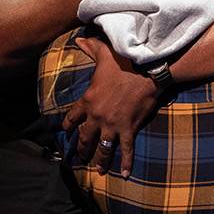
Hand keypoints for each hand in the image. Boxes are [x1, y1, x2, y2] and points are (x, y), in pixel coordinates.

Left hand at [59, 32, 160, 175]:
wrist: (148, 71)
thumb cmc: (125, 62)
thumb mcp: (105, 54)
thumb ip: (91, 49)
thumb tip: (79, 40)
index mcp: (88, 100)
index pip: (72, 116)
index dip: (68, 125)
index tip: (66, 132)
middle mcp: (96, 116)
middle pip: (84, 137)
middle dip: (81, 148)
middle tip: (79, 157)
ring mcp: (112, 125)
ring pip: (102, 147)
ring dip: (99, 159)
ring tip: (97, 169)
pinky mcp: (128, 129)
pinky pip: (126, 150)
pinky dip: (125, 163)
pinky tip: (124, 174)